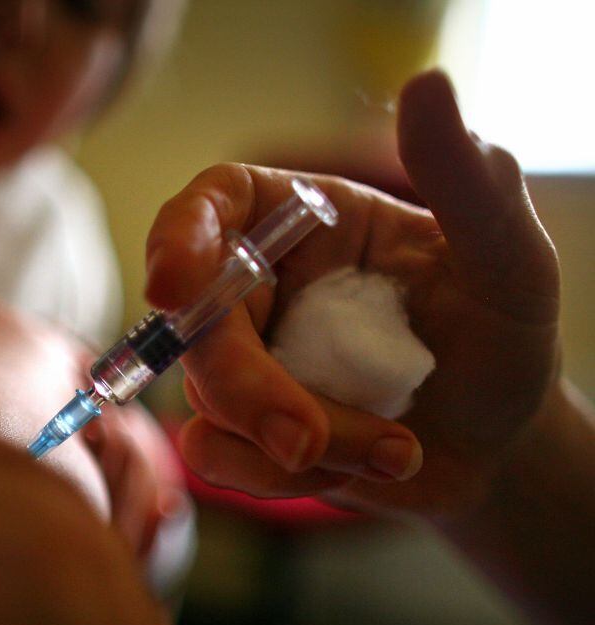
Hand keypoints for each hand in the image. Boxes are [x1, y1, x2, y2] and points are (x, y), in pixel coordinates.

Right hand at [144, 70, 559, 520]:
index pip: (214, 203)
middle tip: (311, 441)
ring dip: (300, 440)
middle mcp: (261, 285)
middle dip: (248, 386)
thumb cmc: (502, 339)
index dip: (178, 235)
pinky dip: (280, 478)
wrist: (498, 446)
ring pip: (206, 398)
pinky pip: (215, 455)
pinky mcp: (241, 428)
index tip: (175, 288)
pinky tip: (361, 468)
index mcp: (304, 224)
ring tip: (394, 450)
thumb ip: (469, 183)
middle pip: (195, 319)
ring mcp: (245, 359)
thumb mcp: (508, 262)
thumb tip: (427, 87)